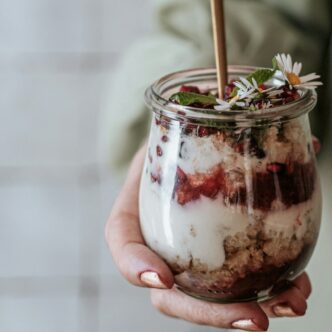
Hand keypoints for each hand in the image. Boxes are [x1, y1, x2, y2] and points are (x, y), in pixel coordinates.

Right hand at [106, 137, 319, 330]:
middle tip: (255, 319)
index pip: (122, 241)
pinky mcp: (210, 254)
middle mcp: (159, 239)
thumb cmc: (179, 138)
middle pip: (169, 293)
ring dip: (246, 310)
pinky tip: (296, 282)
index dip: (135, 266)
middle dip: (209, 312)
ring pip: (206, 296)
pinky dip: (263, 290)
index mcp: (138, 206)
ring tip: (294, 301)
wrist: (181, 148)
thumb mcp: (183, 125)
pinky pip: (229, 283)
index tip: (161, 278)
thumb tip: (307, 145)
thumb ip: (224, 128)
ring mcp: (184, 252)